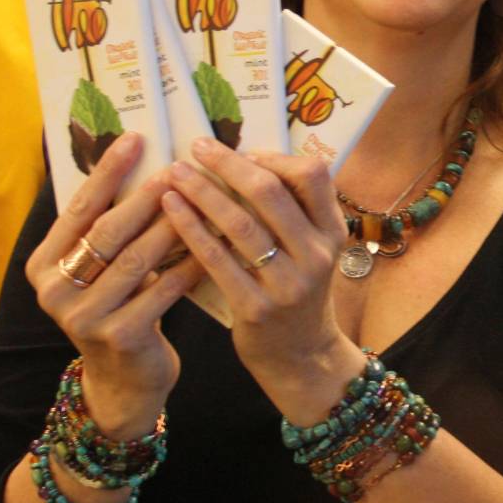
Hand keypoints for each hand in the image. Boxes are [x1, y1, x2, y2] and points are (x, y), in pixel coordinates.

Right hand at [25, 132, 203, 438]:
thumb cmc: (117, 307)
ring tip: (202, 198)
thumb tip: (144, 162)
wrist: (124, 380)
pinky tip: (213, 244)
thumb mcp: (100, 269)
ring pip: (137, 259)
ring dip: (173, 226)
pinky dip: (189, 264)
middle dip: (146, 196)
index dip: (107, 172)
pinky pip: (162, 290)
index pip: (78, 208)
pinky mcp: (119, 336)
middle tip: (178, 167)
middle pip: (108, 232)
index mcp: (43, 265)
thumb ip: (108, 229)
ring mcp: (84, 317)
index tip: (134, 138)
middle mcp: (55, 291)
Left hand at [160, 137, 361, 419]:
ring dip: (202, 191)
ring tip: (175, 173)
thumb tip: (244, 159)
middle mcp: (316, 255)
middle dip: (228, 164)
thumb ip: (293, 210)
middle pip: (270, 193)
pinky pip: (217, 259)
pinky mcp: (256, 308)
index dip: (274, 157)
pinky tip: (170, 209)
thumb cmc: (296, 289)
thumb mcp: (312, 248)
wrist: (299, 356)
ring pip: (239, 224)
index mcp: (332, 231)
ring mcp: (288, 284)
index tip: (243, 153)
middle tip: (197, 147)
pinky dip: (191, 228)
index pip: (313, 175)